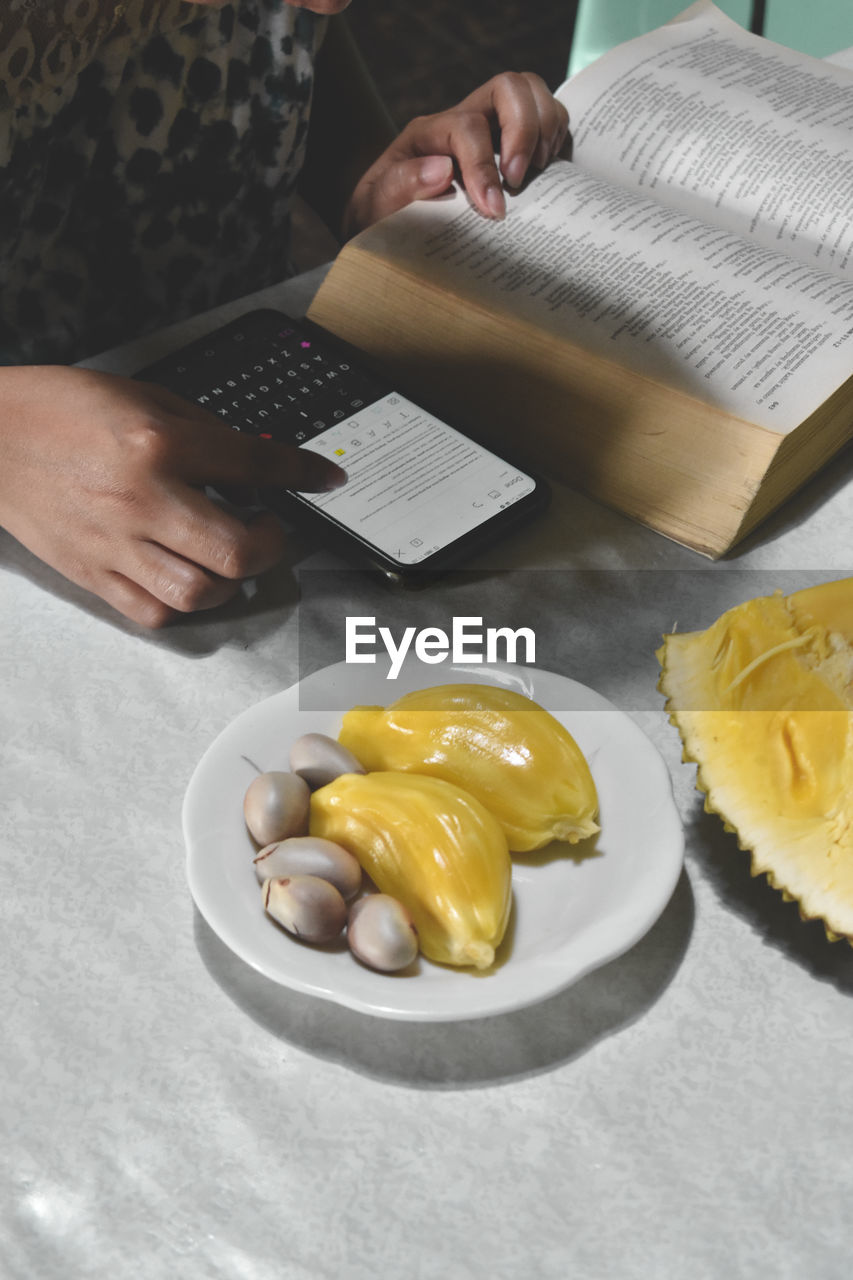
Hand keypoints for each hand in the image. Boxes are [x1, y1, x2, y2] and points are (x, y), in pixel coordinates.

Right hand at [0, 366, 345, 626]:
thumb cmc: (60, 411)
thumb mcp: (143, 397)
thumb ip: (204, 431)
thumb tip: (256, 462)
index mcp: (157, 444)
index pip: (254, 466)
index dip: (302, 472)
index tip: (326, 478)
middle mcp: (141, 499)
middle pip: (236, 550)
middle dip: (274, 544)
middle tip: (272, 530)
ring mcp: (115, 544)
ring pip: (200, 593)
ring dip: (232, 581)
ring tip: (231, 558)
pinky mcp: (92, 574)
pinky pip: (154, 613)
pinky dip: (183, 605)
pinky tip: (187, 579)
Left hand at [344, 72, 569, 235]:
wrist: (388, 221)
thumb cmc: (383, 215)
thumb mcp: (376, 206)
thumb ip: (400, 186)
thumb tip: (442, 169)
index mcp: (430, 132)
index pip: (467, 126)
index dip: (484, 165)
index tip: (493, 208)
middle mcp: (465, 120)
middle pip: (509, 87)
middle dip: (525, 130)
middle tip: (519, 179)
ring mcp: (493, 129)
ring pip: (533, 94)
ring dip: (546, 130)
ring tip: (538, 173)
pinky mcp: (514, 145)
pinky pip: (549, 119)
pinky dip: (557, 139)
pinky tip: (546, 174)